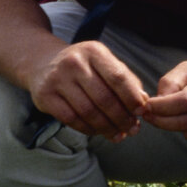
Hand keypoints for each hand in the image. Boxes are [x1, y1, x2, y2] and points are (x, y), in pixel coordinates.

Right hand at [29, 40, 147, 142]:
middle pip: (104, 98)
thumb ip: (126, 81)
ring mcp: (57, 79)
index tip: (141, 112)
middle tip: (132, 129)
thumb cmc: (84, 66)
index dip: (132, 98)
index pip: (118, 77)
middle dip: (121, 118)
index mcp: (94, 51)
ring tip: (118, 135)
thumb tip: (143, 104)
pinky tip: (98, 132)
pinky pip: (72, 120)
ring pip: (88, 112)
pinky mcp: (45, 96)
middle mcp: (74, 62)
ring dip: (107, 128)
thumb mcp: (104, 63)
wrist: (43, 64)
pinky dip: (88, 129)